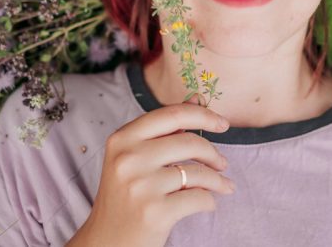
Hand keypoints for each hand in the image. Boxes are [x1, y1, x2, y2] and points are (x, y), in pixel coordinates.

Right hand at [66, 100, 234, 246]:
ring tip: (224, 185)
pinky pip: (199, 198)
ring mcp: (141, 185)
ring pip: (198, 172)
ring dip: (217, 180)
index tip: (222, 123)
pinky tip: (208, 204)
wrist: (107, 242)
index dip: (203, 115)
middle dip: (213, 153)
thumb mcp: (134, 158)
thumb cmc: (125, 196)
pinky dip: (210, 201)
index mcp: (122, 138)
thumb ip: (164, 130)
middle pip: (189, 142)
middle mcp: (128, 158)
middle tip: (222, 163)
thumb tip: (197, 99)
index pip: (172, 114)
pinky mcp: (155, 212)